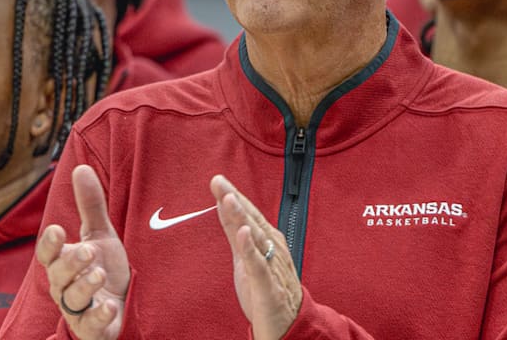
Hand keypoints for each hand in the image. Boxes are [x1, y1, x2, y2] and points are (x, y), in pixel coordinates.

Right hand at [36, 165, 130, 339]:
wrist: (123, 306)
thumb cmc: (105, 267)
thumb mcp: (101, 235)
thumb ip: (91, 206)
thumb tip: (80, 167)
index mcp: (64, 263)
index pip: (47, 253)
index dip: (50, 243)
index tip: (57, 229)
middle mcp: (66, 286)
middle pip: (58, 275)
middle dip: (70, 263)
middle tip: (87, 250)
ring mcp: (79, 309)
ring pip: (71, 300)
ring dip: (84, 287)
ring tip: (99, 273)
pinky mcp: (93, 328)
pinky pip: (90, 325)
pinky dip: (98, 317)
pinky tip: (109, 306)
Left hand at [211, 174, 301, 339]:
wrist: (290, 326)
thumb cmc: (268, 289)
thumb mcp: (246, 257)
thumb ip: (235, 231)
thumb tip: (223, 203)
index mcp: (268, 241)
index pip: (249, 214)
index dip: (233, 196)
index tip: (217, 180)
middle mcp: (272, 250)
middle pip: (252, 220)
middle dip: (235, 200)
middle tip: (219, 182)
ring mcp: (272, 268)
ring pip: (257, 239)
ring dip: (243, 218)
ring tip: (229, 200)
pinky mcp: (270, 289)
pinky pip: (260, 268)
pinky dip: (252, 251)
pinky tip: (244, 235)